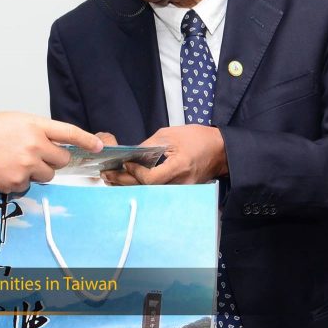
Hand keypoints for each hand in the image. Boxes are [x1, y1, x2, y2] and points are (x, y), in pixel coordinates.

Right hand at [0, 112, 103, 191]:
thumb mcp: (12, 121)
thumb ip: (34, 130)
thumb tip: (51, 143)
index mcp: (33, 125)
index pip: (69, 132)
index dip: (86, 140)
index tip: (98, 146)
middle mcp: (34, 144)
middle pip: (62, 160)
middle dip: (55, 161)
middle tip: (37, 158)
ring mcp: (27, 164)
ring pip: (48, 176)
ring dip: (37, 173)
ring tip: (15, 164)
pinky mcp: (17, 182)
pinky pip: (29, 186)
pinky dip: (19, 182)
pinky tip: (3, 172)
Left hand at [101, 125, 227, 185]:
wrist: (220, 150)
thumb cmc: (197, 138)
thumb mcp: (170, 135)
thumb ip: (149, 146)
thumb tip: (130, 155)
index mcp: (180, 166)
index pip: (152, 179)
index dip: (135, 173)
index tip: (125, 164)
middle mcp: (180, 183)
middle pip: (147, 189)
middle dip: (125, 182)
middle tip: (107, 175)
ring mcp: (181, 190)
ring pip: (150, 193)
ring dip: (131, 186)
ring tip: (113, 178)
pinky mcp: (180, 191)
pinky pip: (158, 192)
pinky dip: (142, 187)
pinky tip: (129, 181)